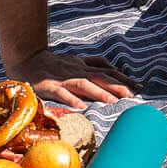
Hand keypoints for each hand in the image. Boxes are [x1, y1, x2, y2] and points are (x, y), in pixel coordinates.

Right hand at [15, 49, 133, 110]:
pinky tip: (81, 107)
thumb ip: (95, 64)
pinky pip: (61, 92)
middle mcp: (76, 71)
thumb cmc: (55, 64)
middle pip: (99, 77)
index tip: (139, 87)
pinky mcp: (48, 85)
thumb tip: (115, 70)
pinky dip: (71, 99)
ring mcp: (62, 78)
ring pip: (83, 84)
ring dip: (98, 92)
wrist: (27, 60)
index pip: (107, 72)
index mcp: (84, 67)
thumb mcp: (77, 61)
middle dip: (115, 86)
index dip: (123, 79)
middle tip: (131, 95)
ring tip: (112, 101)